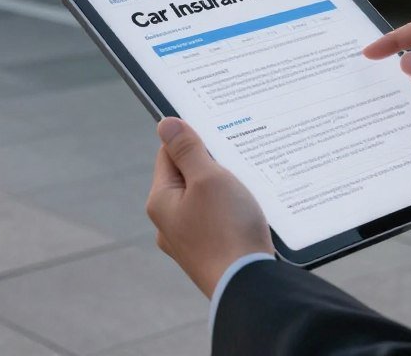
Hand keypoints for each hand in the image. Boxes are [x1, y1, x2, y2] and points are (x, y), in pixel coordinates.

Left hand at [146, 117, 274, 296]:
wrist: (250, 285)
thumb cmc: (228, 229)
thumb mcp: (208, 178)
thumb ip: (187, 149)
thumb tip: (165, 124)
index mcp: (160, 201)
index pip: (169, 153)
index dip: (193, 141)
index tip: (217, 141)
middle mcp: (168, 222)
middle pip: (188, 175)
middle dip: (211, 167)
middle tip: (234, 168)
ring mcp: (188, 240)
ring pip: (205, 198)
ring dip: (224, 189)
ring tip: (243, 195)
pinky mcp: (208, 252)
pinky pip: (216, 219)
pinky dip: (230, 212)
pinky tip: (245, 215)